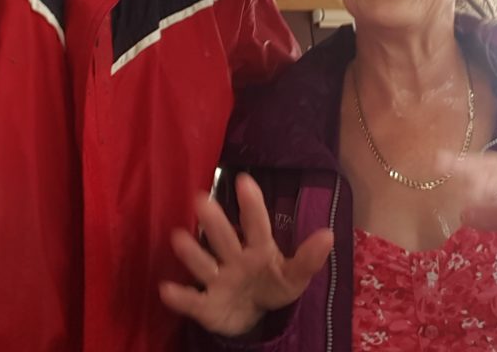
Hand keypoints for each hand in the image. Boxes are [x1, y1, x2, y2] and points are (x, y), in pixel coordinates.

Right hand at [159, 173, 333, 335]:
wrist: (251, 316)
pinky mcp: (205, 304)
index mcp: (258, 247)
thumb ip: (309, 259)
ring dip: (192, 252)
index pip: (256, 223)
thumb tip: (329, 234)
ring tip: (179, 237)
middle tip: (200, 199)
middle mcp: (233, 257)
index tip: (244, 180)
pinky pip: (191, 300)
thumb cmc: (272, 285)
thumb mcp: (294, 276)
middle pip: (224, 238)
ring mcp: (217, 279)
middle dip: (214, 221)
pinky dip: (179, 296)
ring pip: (203, 264)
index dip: (252, 203)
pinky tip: (166, 288)